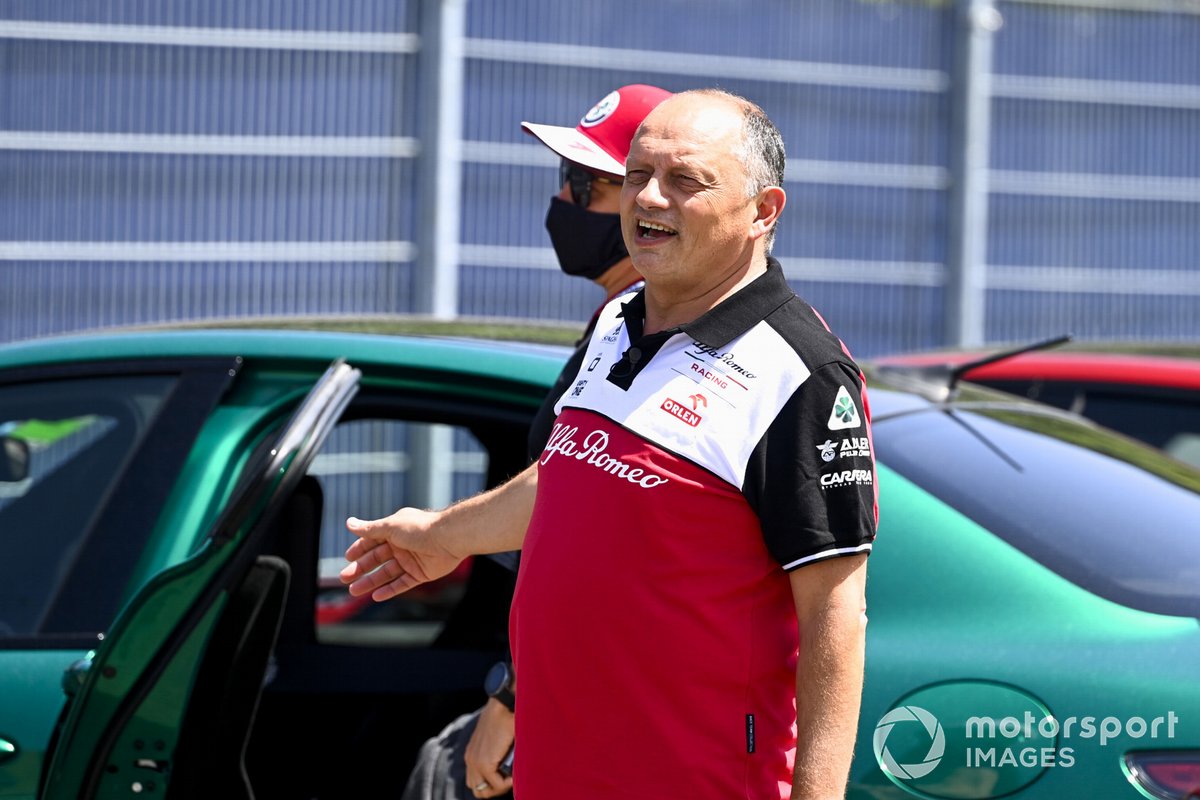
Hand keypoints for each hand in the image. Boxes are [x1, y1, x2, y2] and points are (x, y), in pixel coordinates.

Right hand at [339, 507, 462, 600]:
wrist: (449, 538)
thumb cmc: (419, 528)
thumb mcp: (390, 526)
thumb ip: (369, 529)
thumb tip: (349, 523)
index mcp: (395, 531)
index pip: (372, 541)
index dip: (359, 549)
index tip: (347, 558)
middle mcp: (402, 545)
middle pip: (377, 559)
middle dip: (360, 568)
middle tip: (344, 578)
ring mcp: (411, 560)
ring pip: (386, 574)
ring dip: (370, 582)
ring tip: (353, 591)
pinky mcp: (421, 574)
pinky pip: (402, 584)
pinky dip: (389, 590)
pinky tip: (376, 596)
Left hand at [464, 698, 514, 796]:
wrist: (502, 706)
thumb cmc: (504, 718)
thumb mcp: (495, 738)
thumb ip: (496, 753)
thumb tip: (508, 768)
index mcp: (471, 754)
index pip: (475, 781)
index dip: (491, 783)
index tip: (505, 778)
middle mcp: (470, 760)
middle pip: (477, 789)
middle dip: (494, 789)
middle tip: (508, 781)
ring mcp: (475, 762)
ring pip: (484, 791)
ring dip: (499, 787)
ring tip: (511, 779)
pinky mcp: (484, 763)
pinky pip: (497, 784)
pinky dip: (507, 783)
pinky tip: (514, 775)